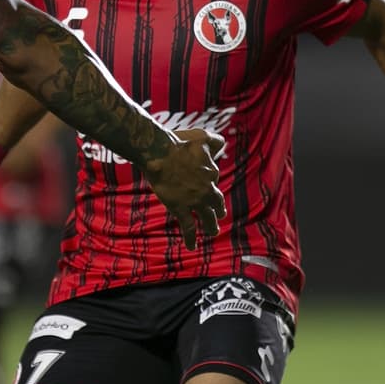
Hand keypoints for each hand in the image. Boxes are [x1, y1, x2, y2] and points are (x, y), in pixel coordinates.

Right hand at [143, 128, 226, 249]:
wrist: (160, 154)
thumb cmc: (180, 143)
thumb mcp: (202, 137)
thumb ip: (215, 141)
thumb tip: (223, 143)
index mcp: (211, 173)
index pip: (214, 179)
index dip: (209, 179)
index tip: (203, 179)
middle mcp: (206, 190)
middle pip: (216, 202)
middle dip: (218, 208)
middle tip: (219, 213)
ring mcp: (194, 201)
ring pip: (207, 218)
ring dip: (211, 226)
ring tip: (212, 231)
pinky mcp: (180, 208)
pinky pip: (188, 227)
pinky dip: (190, 238)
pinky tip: (192, 246)